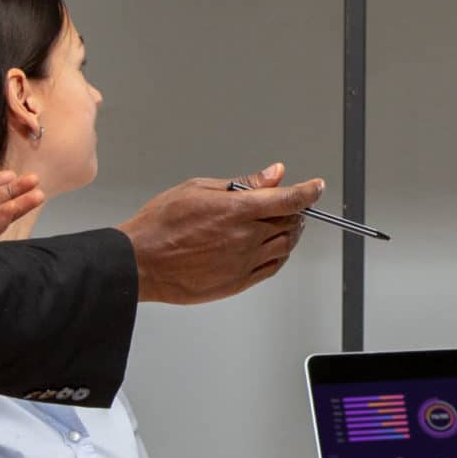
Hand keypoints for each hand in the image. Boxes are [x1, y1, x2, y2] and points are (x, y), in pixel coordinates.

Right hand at [118, 161, 323, 304]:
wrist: (141, 262)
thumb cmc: (161, 224)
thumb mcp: (199, 188)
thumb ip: (243, 183)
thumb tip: (273, 175)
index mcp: (237, 211)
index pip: (288, 199)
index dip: (308, 191)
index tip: (315, 187)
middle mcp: (245, 238)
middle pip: (290, 222)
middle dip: (296, 210)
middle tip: (290, 204)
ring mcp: (243, 262)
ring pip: (285, 246)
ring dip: (290, 233)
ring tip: (282, 224)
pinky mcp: (237, 282)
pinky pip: (272, 268)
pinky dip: (280, 255)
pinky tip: (274, 248)